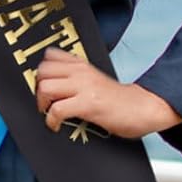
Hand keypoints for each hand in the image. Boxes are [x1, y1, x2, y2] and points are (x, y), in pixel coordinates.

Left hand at [33, 47, 181, 138]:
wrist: (143, 107)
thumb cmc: (119, 99)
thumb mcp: (95, 79)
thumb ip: (77, 78)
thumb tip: (54, 86)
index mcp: (82, 65)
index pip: (50, 56)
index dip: (41, 72)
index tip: (43, 85)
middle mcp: (81, 72)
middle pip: (42, 71)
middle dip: (38, 89)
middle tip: (45, 102)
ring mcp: (84, 87)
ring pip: (45, 87)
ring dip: (43, 104)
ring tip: (49, 112)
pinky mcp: (88, 104)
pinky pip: (57, 109)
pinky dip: (51, 120)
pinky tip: (56, 125)